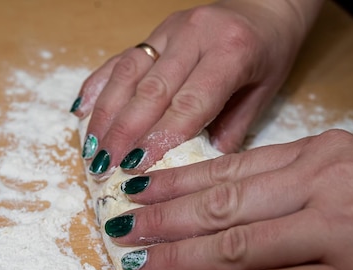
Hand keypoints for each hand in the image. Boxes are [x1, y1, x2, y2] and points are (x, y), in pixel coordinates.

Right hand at [72, 0, 322, 178]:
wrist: (266, 4)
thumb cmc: (270, 52)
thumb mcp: (264, 92)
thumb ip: (232, 129)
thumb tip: (196, 170)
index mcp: (231, 51)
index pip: (190, 101)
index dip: (161, 135)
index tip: (137, 166)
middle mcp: (195, 35)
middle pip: (151, 89)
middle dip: (124, 132)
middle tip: (104, 166)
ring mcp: (170, 30)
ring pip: (129, 73)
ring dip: (106, 114)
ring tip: (91, 148)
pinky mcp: (155, 31)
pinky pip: (121, 58)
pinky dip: (99, 85)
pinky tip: (82, 110)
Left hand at [105, 130, 352, 269]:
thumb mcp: (349, 188)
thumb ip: (289, 192)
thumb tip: (219, 211)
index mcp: (324, 153)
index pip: (231, 167)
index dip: (176, 182)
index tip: (136, 191)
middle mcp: (330, 181)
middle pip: (224, 203)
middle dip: (164, 218)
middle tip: (120, 227)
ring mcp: (343, 230)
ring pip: (236, 245)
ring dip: (178, 258)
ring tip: (138, 264)